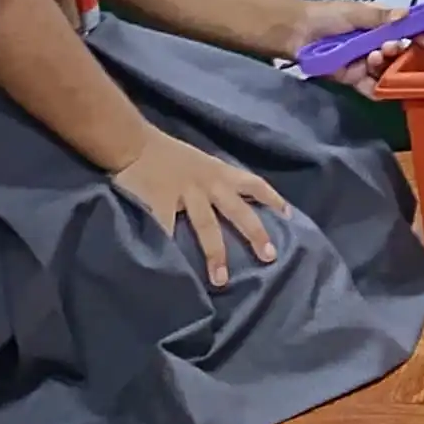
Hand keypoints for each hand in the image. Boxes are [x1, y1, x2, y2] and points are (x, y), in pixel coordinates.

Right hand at [110, 132, 288, 287]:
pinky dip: (171, 252)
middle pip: (238, 212)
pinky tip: (176, 273)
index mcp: (220, 173)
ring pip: (207, 227)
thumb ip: (218, 182)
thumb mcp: (202, 162)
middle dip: (255, 234)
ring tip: (221, 281)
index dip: (273, 199)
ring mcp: (185, 196)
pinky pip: (167, 232)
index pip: (254, 184)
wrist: (134, 143)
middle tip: (270, 257)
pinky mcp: (160, 205)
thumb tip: (240, 204)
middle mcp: (208, 184)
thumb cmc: (170, 155)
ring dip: (215, 254)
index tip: (289, 217)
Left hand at [283, 0, 407, 82]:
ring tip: (373, 57)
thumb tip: (406, 15)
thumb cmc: (327, 16)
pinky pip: (370, 87)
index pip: (407, 31)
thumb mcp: (355, 12)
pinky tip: (379, 87)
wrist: (297, 32)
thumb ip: (381, 17)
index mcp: (380, 24)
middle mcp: (376, 44)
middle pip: (399, 53)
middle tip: (391, 48)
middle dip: (399, 51)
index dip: (421, 36)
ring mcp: (365, 63)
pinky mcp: (353, 79)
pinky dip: (377, 89)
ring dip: (385, 65)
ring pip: (386, 70)